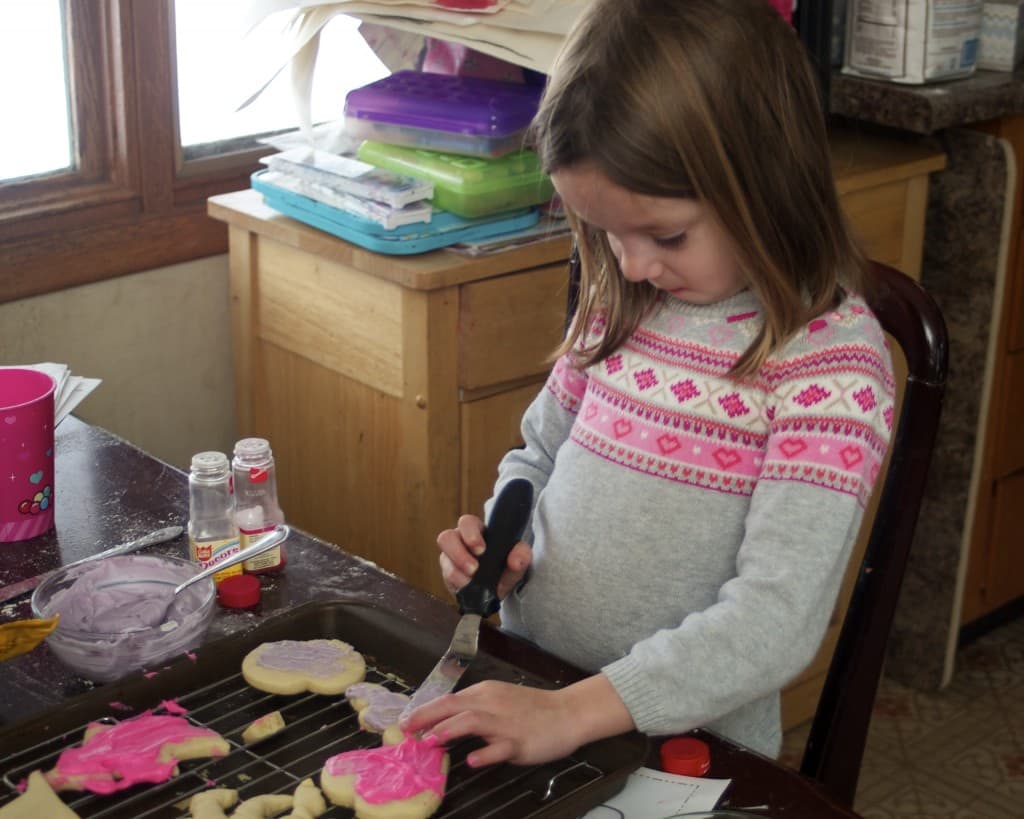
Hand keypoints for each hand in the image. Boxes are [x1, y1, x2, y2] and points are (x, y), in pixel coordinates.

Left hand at [401, 675, 634, 766]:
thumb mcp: (499, 701)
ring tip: (431, 741)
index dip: (425, 711)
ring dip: (449, 730)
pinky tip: (473, 761)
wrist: (567, 713)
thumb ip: (474, 709)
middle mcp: (492, 704)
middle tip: (407, 731)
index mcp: (485, 693)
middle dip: (427, 717)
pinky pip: (500, 748)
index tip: (406, 723)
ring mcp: (505, 723)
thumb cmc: (531, 709)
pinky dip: (485, 753)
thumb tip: (443, 722)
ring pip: (472, 721)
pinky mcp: (519, 741)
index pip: (449, 700)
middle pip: (454, 706)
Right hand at [437, 515, 531, 599]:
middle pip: (446, 537)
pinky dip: (455, 583)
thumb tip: (515, 560)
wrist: (500, 590)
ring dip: (455, 570)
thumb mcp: (519, 561)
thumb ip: (521, 555)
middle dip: (458, 553)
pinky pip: (445, 576)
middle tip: (473, 568)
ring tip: (469, 581)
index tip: (481, 550)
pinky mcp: (448, 575)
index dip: (469, 534)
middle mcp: (460, 542)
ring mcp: (451, 558)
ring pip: (443, 557)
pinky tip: (466, 587)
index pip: (466, 523)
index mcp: (477, 531)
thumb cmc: (506, 568)